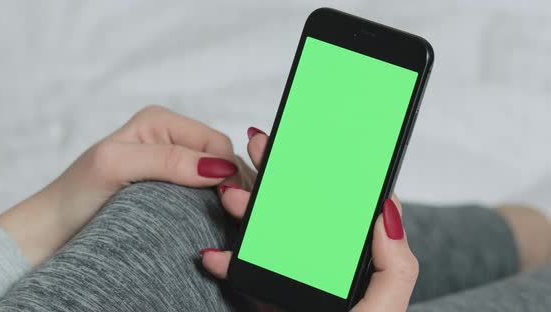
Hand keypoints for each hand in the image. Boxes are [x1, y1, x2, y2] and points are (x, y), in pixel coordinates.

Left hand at [0, 106, 248, 265]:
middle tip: (227, 214)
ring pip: (218, 178)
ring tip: (220, 219)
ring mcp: (173, 166)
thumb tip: (217, 168)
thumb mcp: (116, 165)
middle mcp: (170, 139)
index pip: (216, 143)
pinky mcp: (172, 189)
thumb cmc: (76, 194)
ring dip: (223, 197)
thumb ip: (166, 160)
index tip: (226, 201)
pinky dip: (212, 207)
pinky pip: (205, 195)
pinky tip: (210, 221)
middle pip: (222, 159)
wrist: (56, 230)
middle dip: (229, 183)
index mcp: (160, 121)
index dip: (227, 170)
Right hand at [201, 128, 418, 311]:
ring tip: (230, 196)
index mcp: (353, 266)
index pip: (340, 211)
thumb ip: (395, 267)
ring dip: (245, 213)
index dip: (325, 176)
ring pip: (266, 237)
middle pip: (298, 214)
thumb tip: (388, 211)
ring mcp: (291, 286)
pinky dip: (225, 263)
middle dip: (275, 180)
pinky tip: (213, 256)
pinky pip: (243, 274)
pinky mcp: (267, 302)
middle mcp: (321, 270)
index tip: (307, 147)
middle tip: (258, 148)